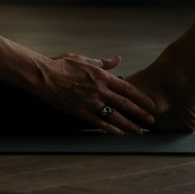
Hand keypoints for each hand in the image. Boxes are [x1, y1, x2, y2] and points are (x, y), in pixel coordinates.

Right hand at [36, 53, 154, 134]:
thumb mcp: (84, 59)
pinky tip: (119, 133)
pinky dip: (110, 128)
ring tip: (139, 131)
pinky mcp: (80, 112)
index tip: (151, 105)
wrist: (43, 76)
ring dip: (129, 125)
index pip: (128, 89)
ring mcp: (90, 103)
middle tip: (151, 121)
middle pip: (125, 105)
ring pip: (115, 116)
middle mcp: (99, 91)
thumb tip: (117, 59)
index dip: (142, 98)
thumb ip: (103, 62)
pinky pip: (99, 122)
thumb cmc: (61, 65)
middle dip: (140, 114)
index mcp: (102, 77)